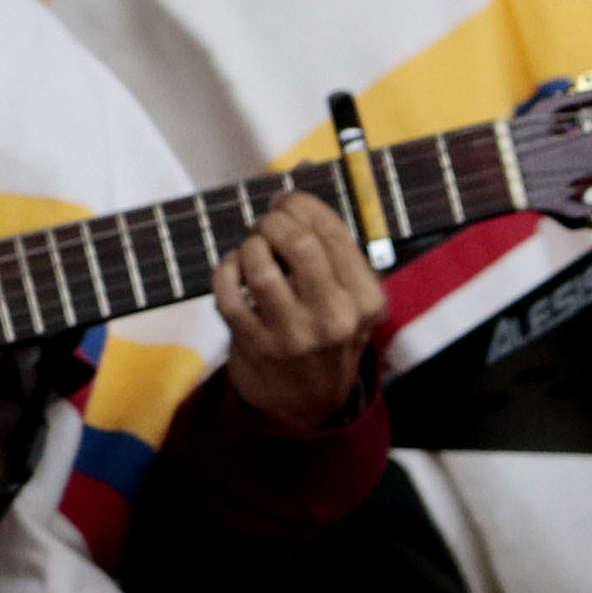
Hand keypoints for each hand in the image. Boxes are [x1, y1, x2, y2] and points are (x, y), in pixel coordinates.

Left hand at [213, 190, 382, 432]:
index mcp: (366, 300)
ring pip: (260, 264)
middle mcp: (336, 318)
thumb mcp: (349, 300)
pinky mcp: (256, 345)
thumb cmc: (324, 333)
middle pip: (298, 243)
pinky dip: (225, 270)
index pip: (332, 232)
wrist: (306, 403)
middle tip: (266, 222)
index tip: (286, 200)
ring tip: (253, 250)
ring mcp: (294, 334)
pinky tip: (234, 272)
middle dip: (273, 220)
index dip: (300, 204)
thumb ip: (331, 252)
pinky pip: (228, 290)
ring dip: (249, 246)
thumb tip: (294, 189)